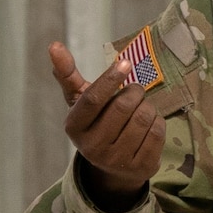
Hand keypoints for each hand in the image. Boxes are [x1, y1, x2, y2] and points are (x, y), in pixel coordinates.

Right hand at [50, 41, 164, 211]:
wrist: (113, 166)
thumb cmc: (97, 122)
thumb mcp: (80, 102)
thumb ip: (68, 75)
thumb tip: (54, 45)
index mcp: (74, 127)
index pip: (92, 99)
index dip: (110, 79)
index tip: (125, 63)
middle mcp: (92, 147)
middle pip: (123, 106)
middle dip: (135, 91)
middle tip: (135, 90)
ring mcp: (116, 160)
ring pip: (144, 117)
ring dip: (148, 105)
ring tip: (140, 108)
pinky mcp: (141, 167)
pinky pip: (158, 131)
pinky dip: (158, 120)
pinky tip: (148, 125)